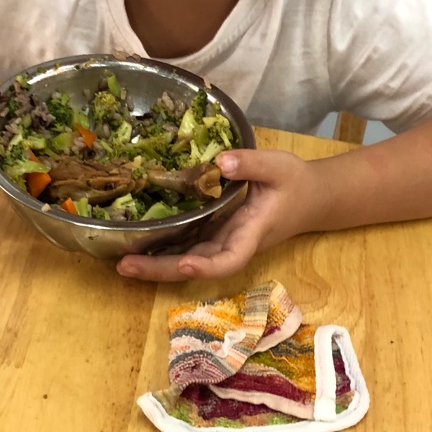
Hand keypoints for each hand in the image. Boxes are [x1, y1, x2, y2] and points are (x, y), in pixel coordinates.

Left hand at [116, 148, 315, 283]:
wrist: (310, 198)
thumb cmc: (295, 182)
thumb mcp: (279, 166)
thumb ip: (251, 163)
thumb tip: (217, 161)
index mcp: (252, 232)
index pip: (231, 259)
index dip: (207, 266)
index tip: (185, 265)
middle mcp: (234, 243)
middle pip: (197, 266)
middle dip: (162, 270)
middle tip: (125, 265)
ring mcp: (223, 241)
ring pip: (188, 260)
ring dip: (156, 264)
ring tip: (121, 261)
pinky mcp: (216, 233)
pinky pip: (188, 245)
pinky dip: (163, 248)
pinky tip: (136, 244)